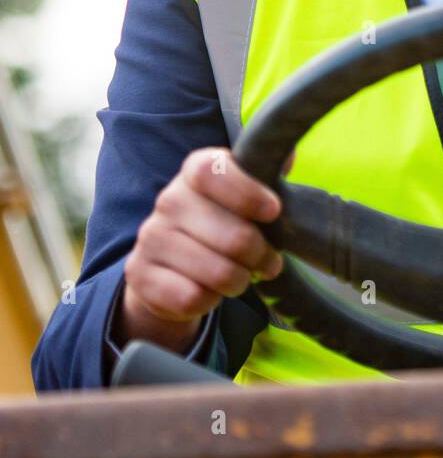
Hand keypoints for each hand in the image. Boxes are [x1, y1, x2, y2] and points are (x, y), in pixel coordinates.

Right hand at [117, 146, 285, 351]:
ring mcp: (151, 237)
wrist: (171, 264)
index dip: (248, 192)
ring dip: (239, 281)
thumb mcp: (244, 192)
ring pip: (217, 272)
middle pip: (233, 236)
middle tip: (270, 262)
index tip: (274, 211)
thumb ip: (265, 173)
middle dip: (261, 256)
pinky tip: (210, 291)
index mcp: (195, 171)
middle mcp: (169, 200)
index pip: (214, 171)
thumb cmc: (222, 222)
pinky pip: (192, 298)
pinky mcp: (140, 275)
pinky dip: (210, 301)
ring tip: (241, 277)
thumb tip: (287, 156)